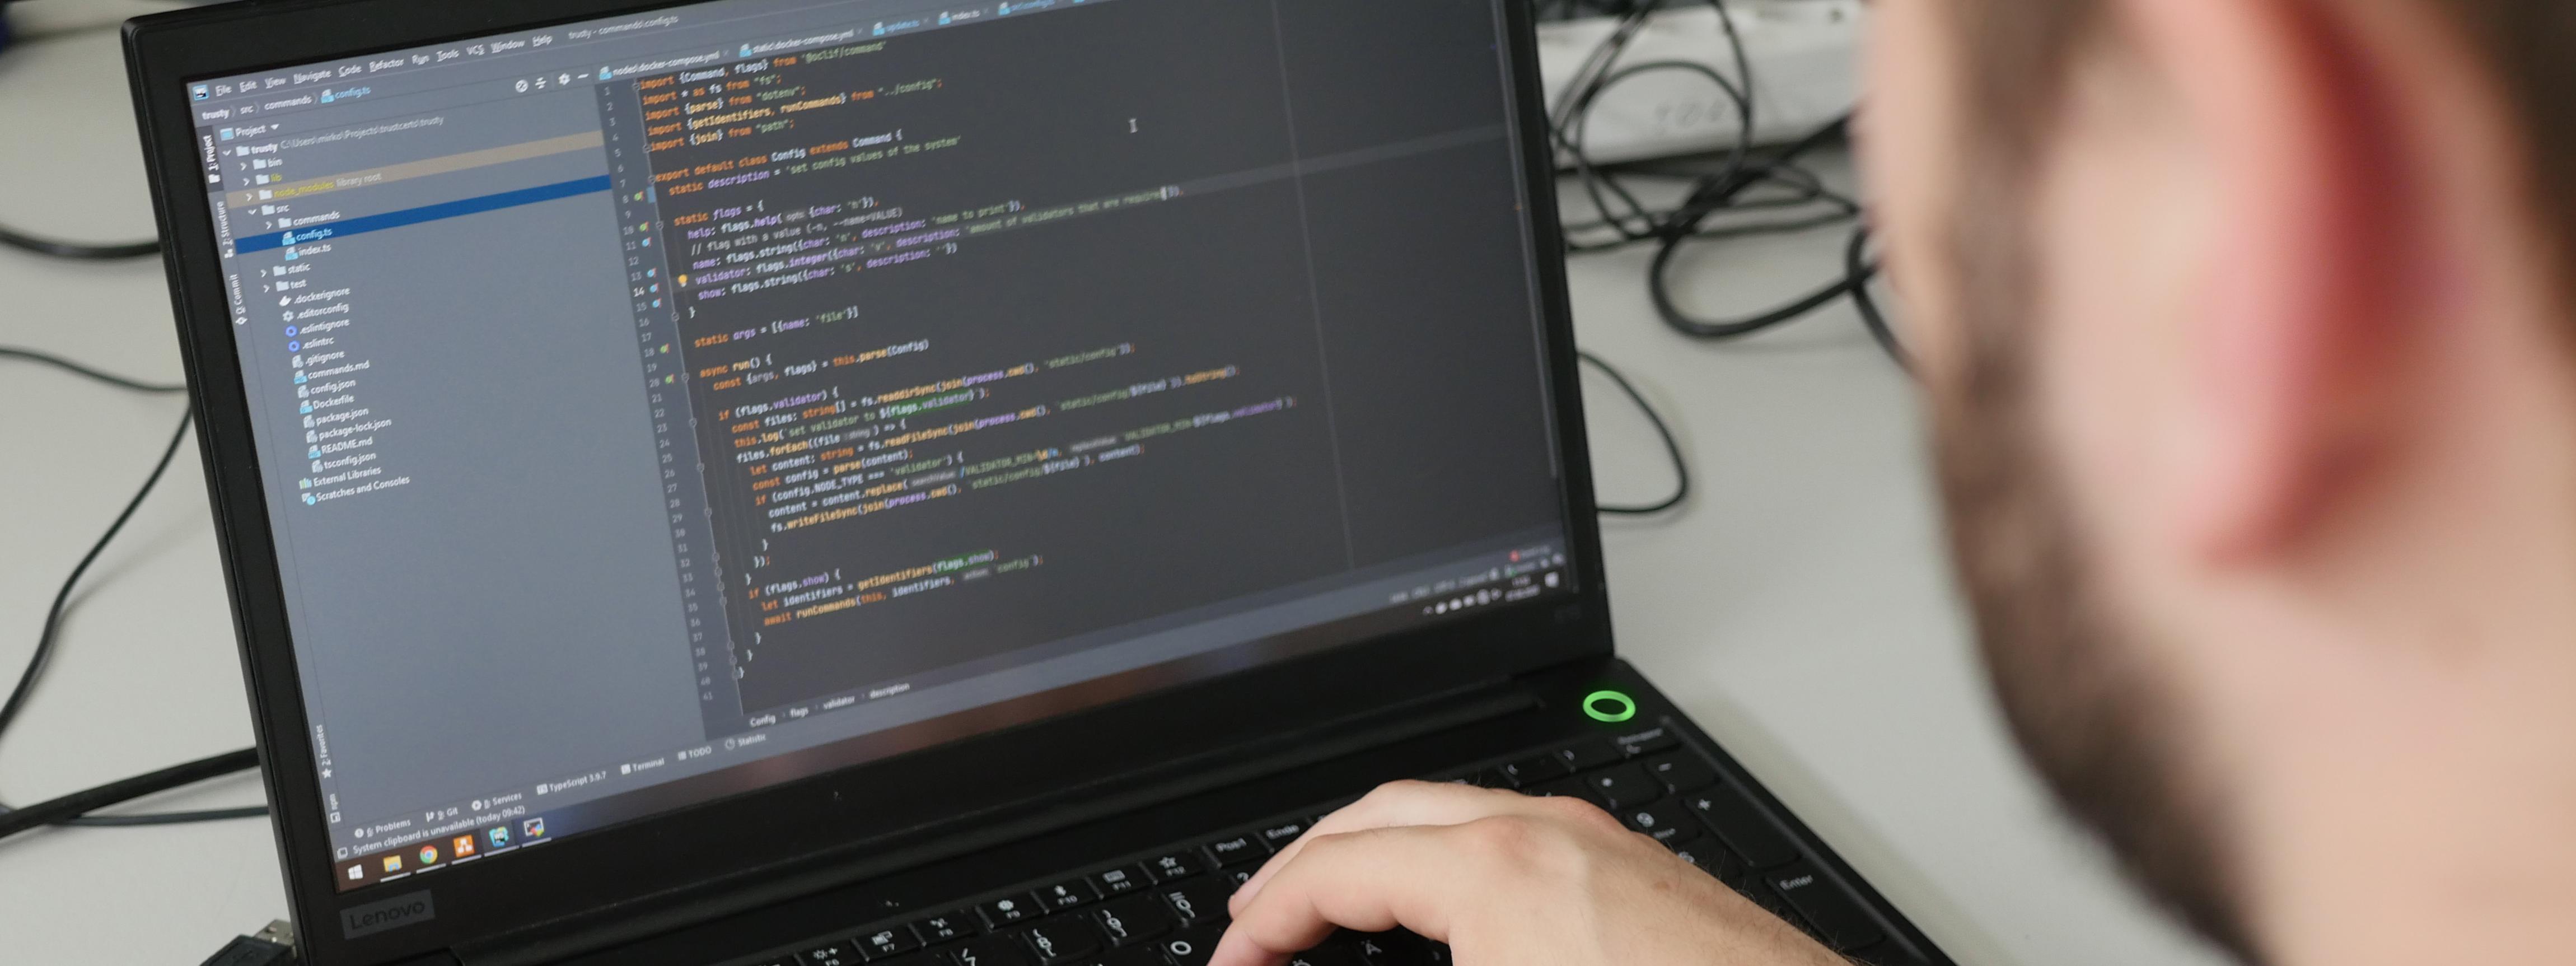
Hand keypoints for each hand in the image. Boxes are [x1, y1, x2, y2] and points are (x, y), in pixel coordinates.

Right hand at [1210, 780, 1842, 965]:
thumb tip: (1317, 962)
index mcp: (1495, 871)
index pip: (1334, 871)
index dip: (1263, 922)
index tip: (1233, 960)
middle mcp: (1548, 833)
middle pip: (1382, 813)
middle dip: (1306, 865)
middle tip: (1260, 919)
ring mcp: (1601, 844)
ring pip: (1454, 814)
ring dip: (1381, 854)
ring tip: (1341, 909)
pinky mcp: (1642, 871)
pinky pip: (1517, 838)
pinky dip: (1452, 863)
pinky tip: (1451, 915)